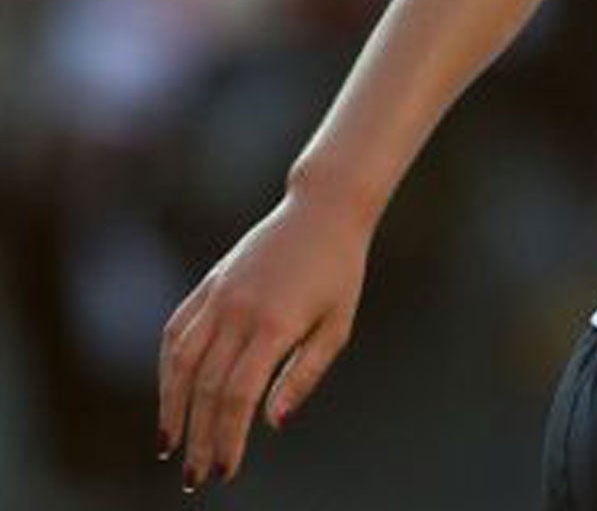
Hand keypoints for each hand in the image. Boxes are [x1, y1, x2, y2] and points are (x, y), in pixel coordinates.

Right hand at [158, 186, 371, 490]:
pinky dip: (167, 366)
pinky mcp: (209, 283)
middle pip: (206, 387)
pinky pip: (177, 331)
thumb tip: (272, 422)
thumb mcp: (338, 324)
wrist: (324, 209)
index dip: (228, 437)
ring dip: (171, 407)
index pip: (239, 395)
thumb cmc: (339, 271)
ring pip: (180, 362)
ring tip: (169, 444)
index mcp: (275, 324)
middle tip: (195, 476)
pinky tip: (169, 393)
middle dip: (199, 436)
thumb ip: (304, 374)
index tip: (225, 470)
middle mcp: (238, 310)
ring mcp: (219, 294)